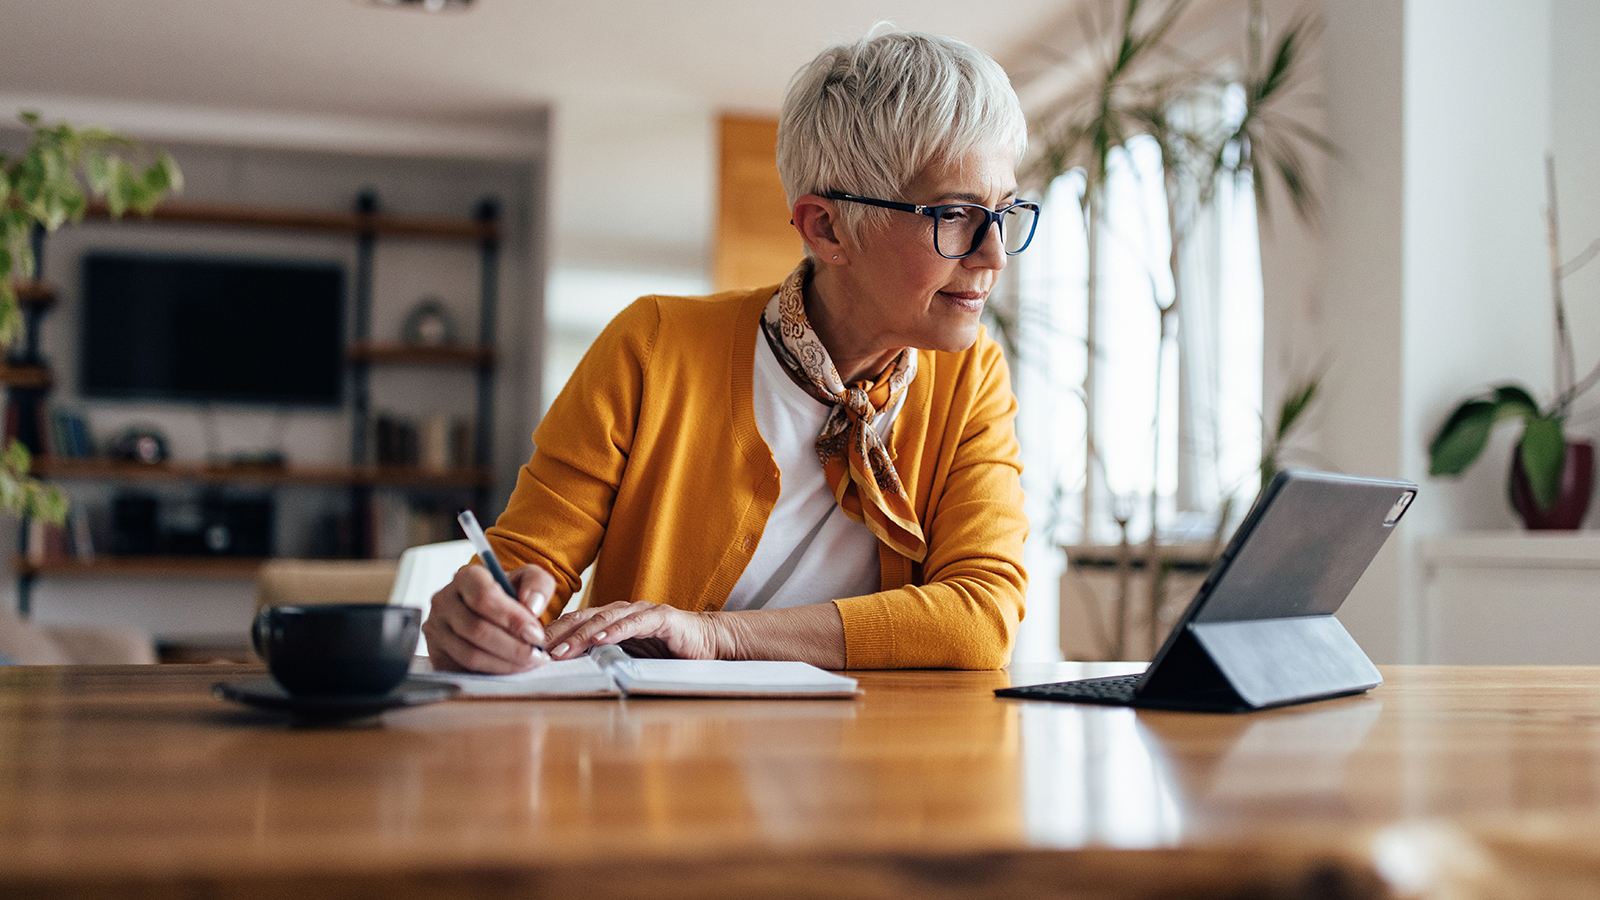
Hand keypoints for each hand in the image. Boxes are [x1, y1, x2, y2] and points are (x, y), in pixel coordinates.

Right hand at [424, 563, 554, 673]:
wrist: (488, 614)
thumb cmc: (508, 596)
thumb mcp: (527, 580)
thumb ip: (538, 584)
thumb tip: (532, 606)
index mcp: (466, 577)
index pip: (483, 596)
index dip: (512, 618)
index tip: (536, 634)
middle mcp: (444, 601)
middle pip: (477, 629)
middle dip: (513, 647)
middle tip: (537, 655)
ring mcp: (436, 629)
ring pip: (470, 654)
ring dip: (505, 664)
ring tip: (529, 663)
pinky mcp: (436, 655)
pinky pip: (463, 670)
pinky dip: (492, 673)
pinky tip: (512, 669)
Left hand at [544, 601, 723, 660]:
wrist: (709, 644)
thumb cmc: (668, 651)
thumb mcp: (629, 657)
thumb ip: (603, 658)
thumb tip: (568, 671)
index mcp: (611, 620)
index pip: (574, 623)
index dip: (552, 634)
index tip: (529, 649)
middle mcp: (622, 612)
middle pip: (582, 618)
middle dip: (557, 634)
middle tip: (535, 650)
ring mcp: (642, 613)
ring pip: (604, 619)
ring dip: (580, 635)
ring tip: (561, 650)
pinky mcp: (662, 619)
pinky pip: (636, 623)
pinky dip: (617, 630)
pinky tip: (600, 639)